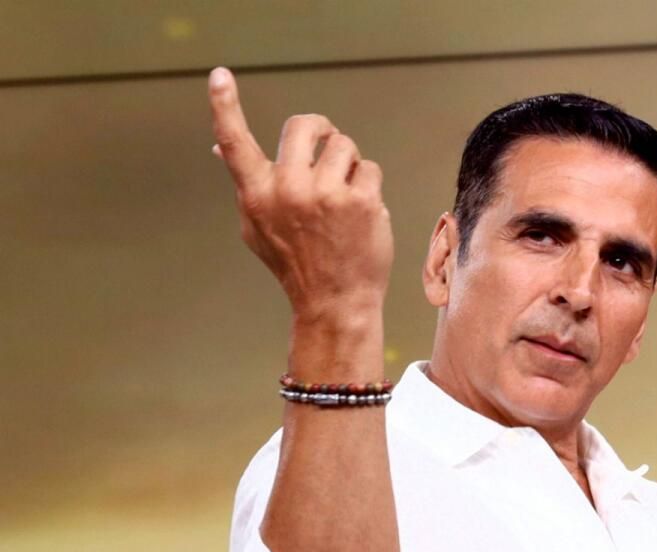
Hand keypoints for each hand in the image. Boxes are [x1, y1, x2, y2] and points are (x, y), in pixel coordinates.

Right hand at [207, 67, 393, 323]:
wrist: (335, 301)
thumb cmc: (296, 263)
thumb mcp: (257, 227)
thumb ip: (246, 185)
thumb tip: (219, 149)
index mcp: (257, 195)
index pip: (234, 143)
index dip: (224, 107)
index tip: (219, 76)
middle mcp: (288, 190)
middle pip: (305, 125)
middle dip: (321, 130)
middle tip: (328, 146)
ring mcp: (327, 194)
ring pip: (343, 144)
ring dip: (347, 163)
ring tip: (344, 195)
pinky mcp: (361, 201)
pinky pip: (368, 168)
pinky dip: (368, 185)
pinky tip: (362, 212)